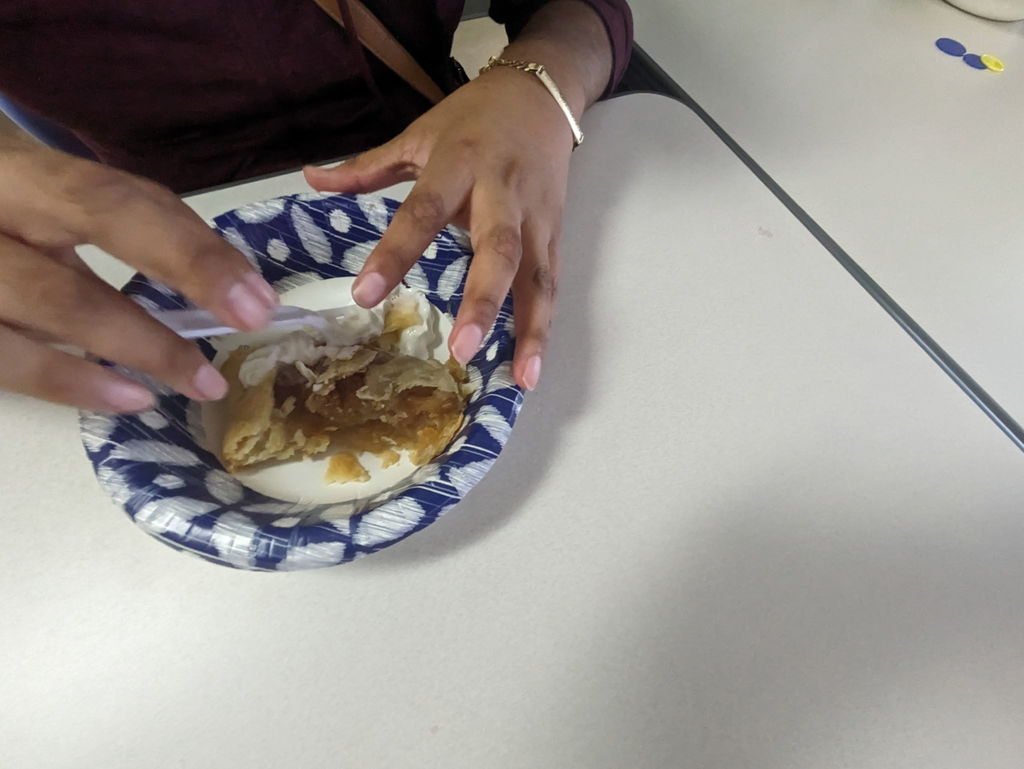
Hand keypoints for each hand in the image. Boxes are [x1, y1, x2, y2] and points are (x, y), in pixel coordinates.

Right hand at [0, 139, 277, 411]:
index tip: (255, 302)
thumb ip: (121, 223)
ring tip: (194, 386)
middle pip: (69, 274)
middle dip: (160, 319)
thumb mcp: (50, 196)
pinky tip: (124, 396)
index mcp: (17, 173)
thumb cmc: (4, 208)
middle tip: (225, 361)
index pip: (114, 205)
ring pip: (40, 318)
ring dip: (128, 356)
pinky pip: (3, 361)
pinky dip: (67, 382)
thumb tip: (223, 284)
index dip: (189, 255)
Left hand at [304, 68, 576, 390]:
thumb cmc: (473, 117)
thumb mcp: (419, 133)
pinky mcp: (555, 234)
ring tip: (517, 376)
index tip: (364, 295)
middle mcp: (502, 193)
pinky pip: (551, 284)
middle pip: (497, 250)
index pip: (422, 212)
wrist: (541, 93)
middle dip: (482, 300)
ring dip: (529, 328)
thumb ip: (368, 166)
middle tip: (461, 349)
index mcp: (458, 164)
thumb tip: (310, 178)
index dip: (395, 253)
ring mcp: (535, 217)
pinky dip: (543, 328)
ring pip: (536, 276)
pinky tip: (531, 370)